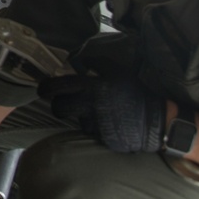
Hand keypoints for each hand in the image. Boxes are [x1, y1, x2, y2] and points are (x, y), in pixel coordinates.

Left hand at [41, 74, 164, 152]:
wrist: (157, 121)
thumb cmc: (137, 93)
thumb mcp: (118, 72)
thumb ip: (97, 64)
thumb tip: (79, 59)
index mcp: (93, 87)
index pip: (59, 87)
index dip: (46, 87)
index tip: (41, 89)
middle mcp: (91, 106)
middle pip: (59, 108)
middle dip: (58, 105)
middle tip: (63, 102)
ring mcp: (96, 125)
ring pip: (76, 120)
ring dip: (81, 116)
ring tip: (96, 112)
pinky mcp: (102, 139)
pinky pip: (91, 132)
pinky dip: (95, 127)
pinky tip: (107, 122)